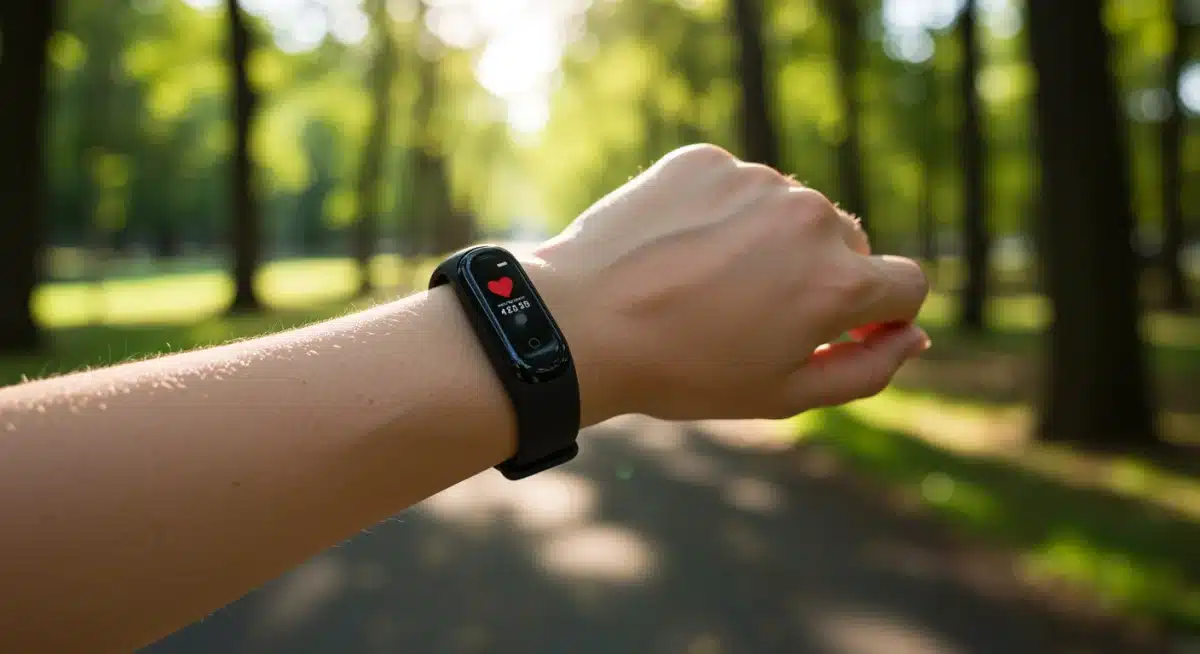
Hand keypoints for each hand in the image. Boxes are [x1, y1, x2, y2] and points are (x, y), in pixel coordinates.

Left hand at [528, 144, 929, 423]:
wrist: (580, 324)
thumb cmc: (684, 372)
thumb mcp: (784, 394)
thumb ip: (867, 369)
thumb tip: (913, 337)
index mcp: (838, 282)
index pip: (907, 285)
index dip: (881, 315)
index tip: (839, 330)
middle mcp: (809, 218)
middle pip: (848, 244)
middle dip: (819, 277)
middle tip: (754, 314)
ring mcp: (756, 181)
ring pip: (790, 211)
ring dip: (769, 242)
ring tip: (707, 283)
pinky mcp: (705, 160)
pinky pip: (737, 187)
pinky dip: (721, 214)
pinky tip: (680, 249)